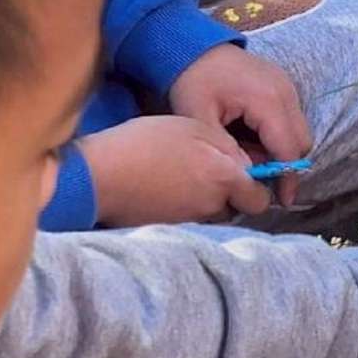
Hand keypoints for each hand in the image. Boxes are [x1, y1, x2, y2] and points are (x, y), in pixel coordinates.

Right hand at [76, 114, 272, 225]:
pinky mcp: (166, 229)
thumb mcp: (194, 128)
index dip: (257, 188)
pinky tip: (166, 188)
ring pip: (210, 213)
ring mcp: (187, 221)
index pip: (259, 200)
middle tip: (209, 170)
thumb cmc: (147, 142)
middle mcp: (210, 207)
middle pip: (234, 207)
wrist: (98, 174)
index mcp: (223, 180)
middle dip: (230, 194)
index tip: (246, 174)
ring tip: (184, 176)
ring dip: (206, 200)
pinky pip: (186, 219)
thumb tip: (247, 166)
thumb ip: (228, 148)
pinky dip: (183, 207)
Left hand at [167, 43, 310, 209]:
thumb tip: (246, 179)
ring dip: (280, 150)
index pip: (288, 148)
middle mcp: (286, 92)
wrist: (193, 46)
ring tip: (249, 159)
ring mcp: (288, 86)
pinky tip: (250, 140)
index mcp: (267, 100)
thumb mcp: (200, 120)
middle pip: (301, 141)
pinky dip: (277, 135)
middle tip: (259, 182)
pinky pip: (290, 118)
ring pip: (298, 131)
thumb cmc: (193, 82)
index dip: (286, 178)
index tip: (280, 202)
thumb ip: (226, 152)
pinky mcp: (283, 85)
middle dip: (286, 166)